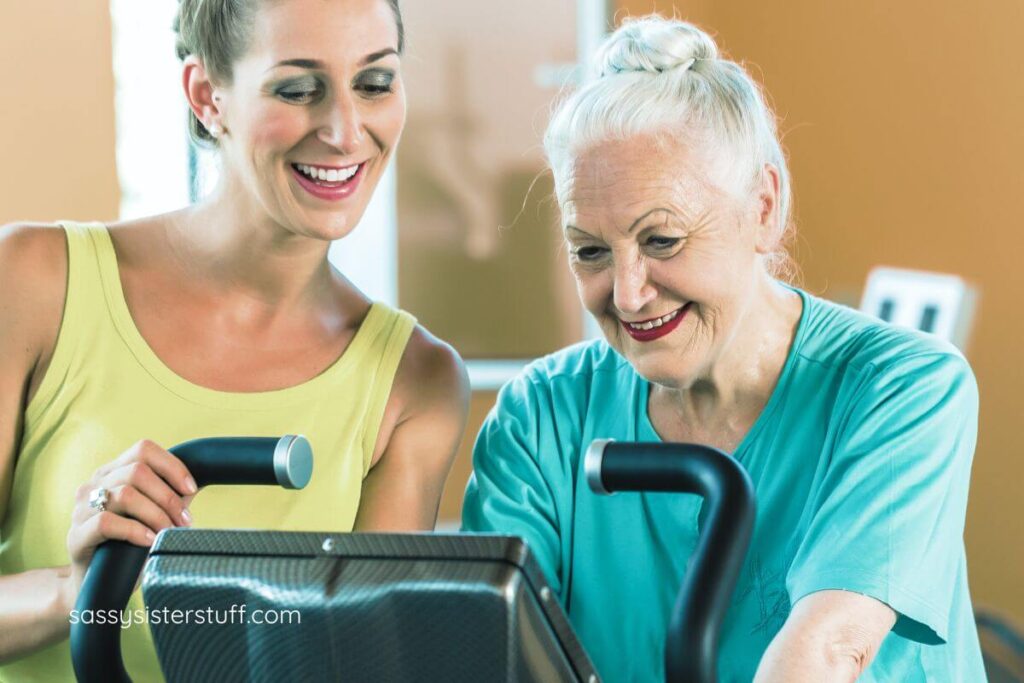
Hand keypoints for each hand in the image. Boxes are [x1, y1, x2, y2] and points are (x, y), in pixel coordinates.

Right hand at [64, 440, 197, 602]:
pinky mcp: (76, 536)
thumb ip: (169, 495)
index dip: (172, 466)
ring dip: (156, 514)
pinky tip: (150, 541)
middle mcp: (94, 484)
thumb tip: (199, 480)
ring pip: (125, 495)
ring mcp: (81, 509)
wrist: (98, 582)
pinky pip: (107, 523)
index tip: (191, 489)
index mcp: (113, 472)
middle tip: (184, 521)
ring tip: (169, 532)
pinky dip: (135, 530)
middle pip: (137, 471)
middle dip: (168, 497)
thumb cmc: (132, 544)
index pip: (143, 450)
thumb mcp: (153, 513)